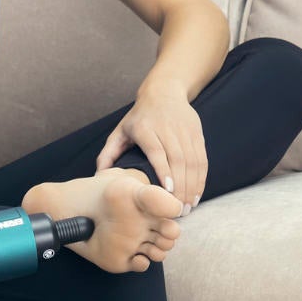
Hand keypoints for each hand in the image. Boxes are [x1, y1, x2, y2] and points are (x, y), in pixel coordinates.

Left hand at [93, 81, 205, 209]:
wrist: (164, 91)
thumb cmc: (139, 117)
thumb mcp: (120, 131)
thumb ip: (108, 153)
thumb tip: (99, 175)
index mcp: (145, 128)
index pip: (157, 151)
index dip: (164, 171)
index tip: (167, 191)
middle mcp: (167, 128)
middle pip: (178, 159)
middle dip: (180, 186)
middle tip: (177, 209)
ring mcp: (184, 130)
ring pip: (192, 161)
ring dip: (192, 186)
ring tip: (187, 206)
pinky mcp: (197, 132)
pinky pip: (202, 158)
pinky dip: (201, 178)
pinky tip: (196, 194)